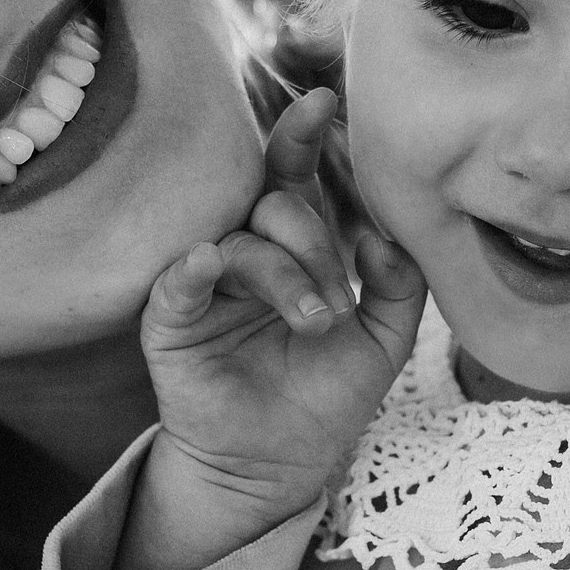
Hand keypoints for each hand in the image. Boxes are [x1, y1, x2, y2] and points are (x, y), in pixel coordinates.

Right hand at [143, 90, 424, 520]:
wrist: (277, 469)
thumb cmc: (325, 399)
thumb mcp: (385, 342)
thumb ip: (399, 287)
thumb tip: (382, 236)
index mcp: (290, 248)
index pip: (291, 177)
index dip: (302, 137)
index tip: (323, 100)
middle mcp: (244, 255)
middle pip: (275, 208)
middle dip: (316, 248)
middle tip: (336, 308)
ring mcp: (205, 285)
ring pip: (239, 242)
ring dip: (284, 275)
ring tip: (316, 323)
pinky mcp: (170, 323)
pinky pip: (176, 281)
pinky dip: (192, 269)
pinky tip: (210, 264)